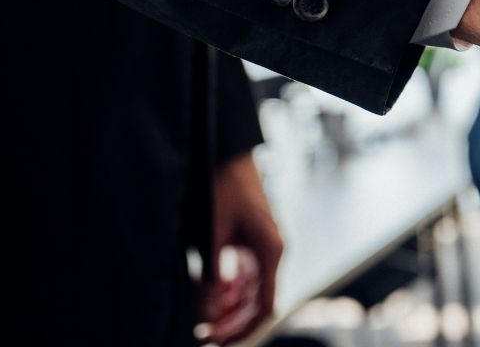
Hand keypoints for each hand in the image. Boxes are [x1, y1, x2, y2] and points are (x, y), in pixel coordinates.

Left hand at [199, 153, 282, 344]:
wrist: (230, 156)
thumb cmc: (225, 188)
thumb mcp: (213, 233)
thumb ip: (213, 275)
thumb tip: (210, 313)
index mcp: (271, 252)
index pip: (266, 306)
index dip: (243, 329)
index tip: (217, 340)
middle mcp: (273, 254)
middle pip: (258, 304)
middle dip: (232, 323)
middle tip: (202, 335)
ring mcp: (264, 250)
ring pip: (251, 293)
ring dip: (228, 309)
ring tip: (201, 319)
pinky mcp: (253, 245)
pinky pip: (245, 278)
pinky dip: (228, 290)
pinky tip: (208, 293)